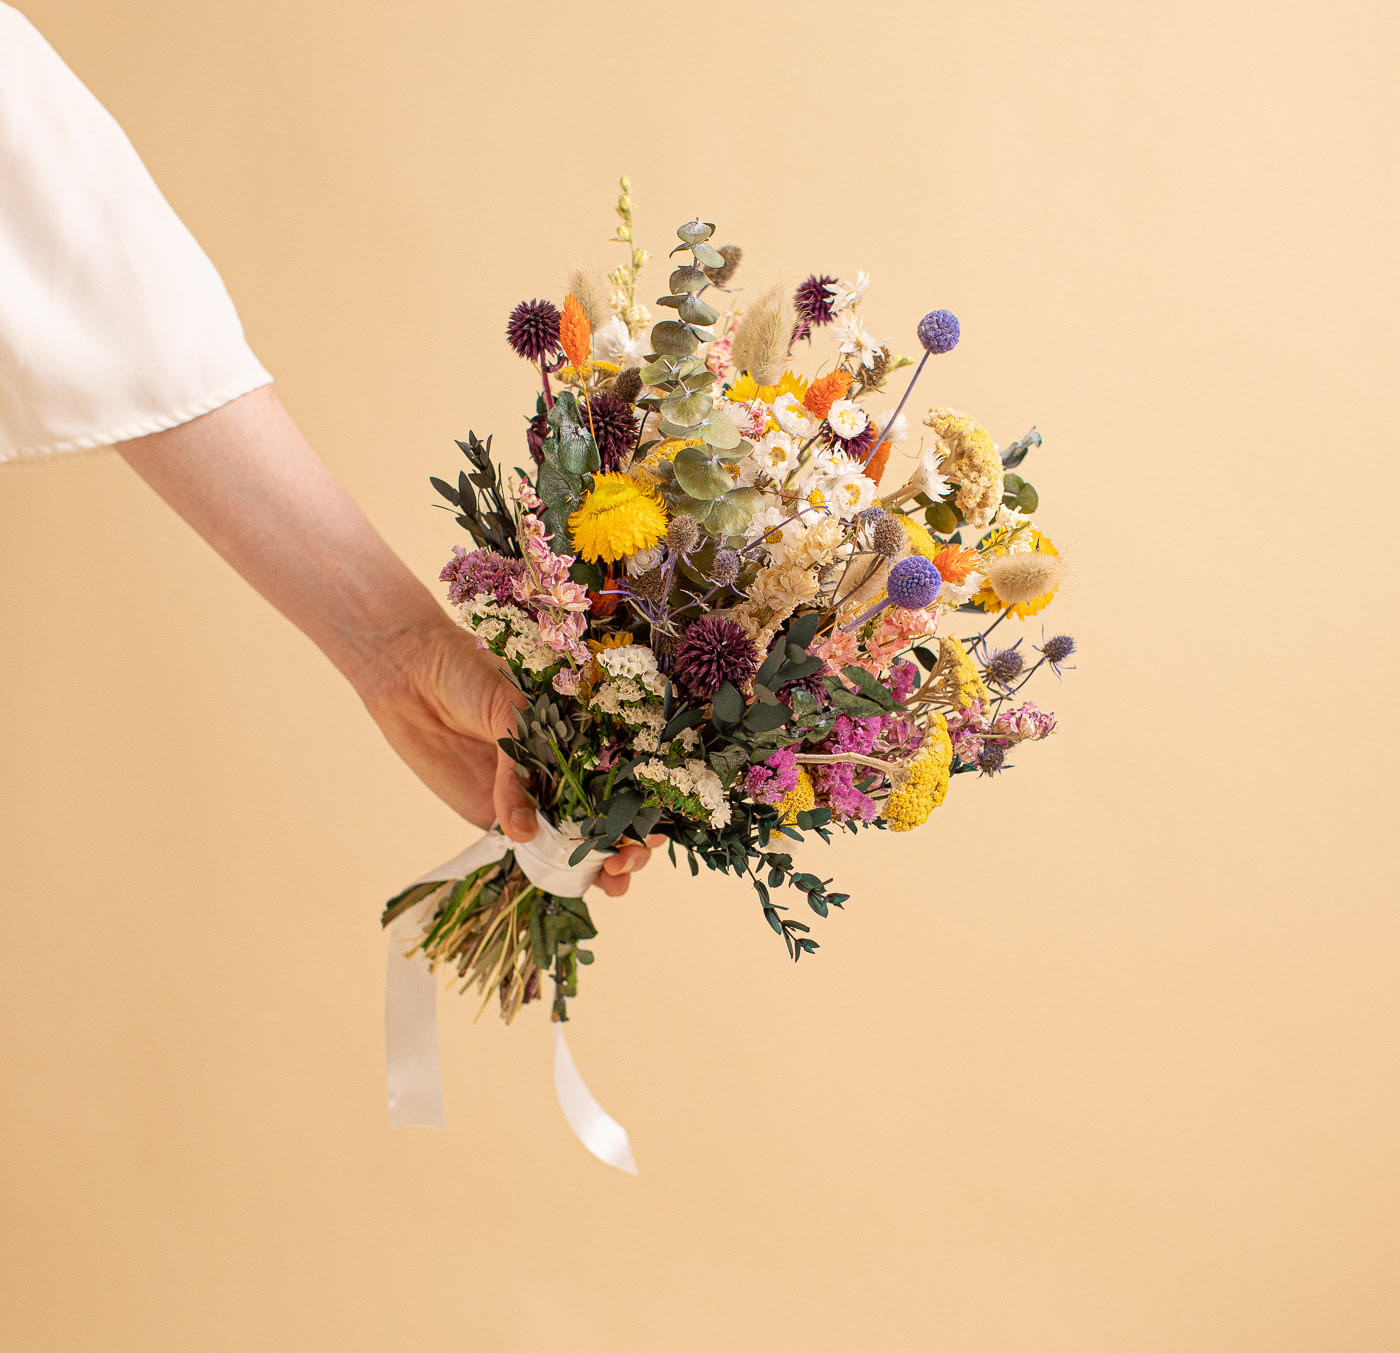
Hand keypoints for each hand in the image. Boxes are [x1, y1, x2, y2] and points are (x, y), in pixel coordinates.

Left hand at [362, 619, 660, 895]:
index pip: (626, 779)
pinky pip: (526, 852)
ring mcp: (532, 797)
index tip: (649, 833)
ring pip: (574, 844)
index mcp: (581, 735)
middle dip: (627, 848)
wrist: (411, 672)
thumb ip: (519, 769)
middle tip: (624, 863)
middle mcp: (564, 770)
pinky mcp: (496, 817)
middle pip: (607, 819)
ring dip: (596, 870)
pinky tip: (564, 890)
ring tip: (610, 886)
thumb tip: (526, 833)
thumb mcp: (510, 708)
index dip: (645, 808)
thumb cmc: (470, 671)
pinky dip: (545, 875)